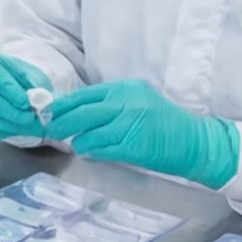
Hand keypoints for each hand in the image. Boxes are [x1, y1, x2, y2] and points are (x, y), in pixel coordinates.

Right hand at [0, 52, 50, 143]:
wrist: (13, 86)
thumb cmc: (20, 77)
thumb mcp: (31, 74)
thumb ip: (34, 85)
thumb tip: (38, 101)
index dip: (11, 92)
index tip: (26, 103)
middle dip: (10, 112)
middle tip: (31, 118)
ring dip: (10, 125)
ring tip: (31, 126)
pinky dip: (5, 131)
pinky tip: (20, 128)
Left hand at [41, 79, 240, 190]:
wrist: (194, 141)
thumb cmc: (164, 123)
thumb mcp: (138, 101)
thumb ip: (110, 103)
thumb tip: (75, 110)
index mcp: (125, 89)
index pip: (83, 95)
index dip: (62, 105)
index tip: (48, 112)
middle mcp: (125, 103)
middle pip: (79, 114)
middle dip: (60, 123)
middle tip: (50, 130)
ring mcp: (128, 125)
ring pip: (86, 135)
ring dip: (79, 143)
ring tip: (82, 145)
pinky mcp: (132, 147)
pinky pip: (100, 151)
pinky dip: (93, 153)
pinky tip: (95, 152)